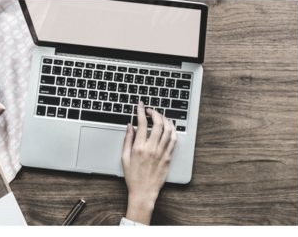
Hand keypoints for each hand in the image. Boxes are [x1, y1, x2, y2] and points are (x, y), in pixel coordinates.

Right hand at [121, 101, 176, 224]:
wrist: (143, 192)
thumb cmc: (133, 177)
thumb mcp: (124, 157)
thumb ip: (127, 139)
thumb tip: (130, 126)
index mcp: (139, 147)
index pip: (142, 123)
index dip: (141, 111)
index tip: (141, 105)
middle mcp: (152, 148)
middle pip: (157, 123)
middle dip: (154, 112)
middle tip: (150, 110)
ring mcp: (162, 152)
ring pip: (168, 130)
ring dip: (165, 119)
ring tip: (160, 116)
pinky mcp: (168, 157)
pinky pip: (173, 140)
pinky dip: (172, 130)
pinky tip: (169, 126)